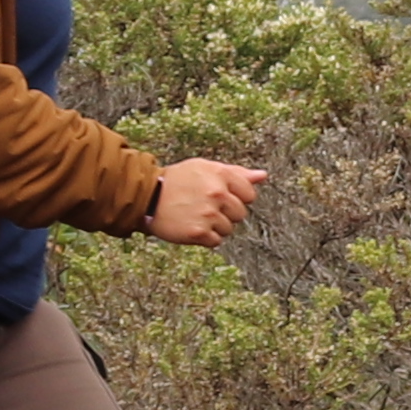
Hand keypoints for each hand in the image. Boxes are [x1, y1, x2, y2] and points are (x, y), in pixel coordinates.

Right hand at [144, 159, 266, 247]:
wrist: (147, 197)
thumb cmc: (178, 180)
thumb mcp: (206, 168)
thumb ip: (236, 173)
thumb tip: (262, 176)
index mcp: (221, 175)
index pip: (250, 194)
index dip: (237, 197)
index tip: (221, 197)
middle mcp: (217, 193)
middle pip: (241, 214)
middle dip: (226, 213)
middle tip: (204, 206)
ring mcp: (208, 214)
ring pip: (228, 229)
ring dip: (215, 226)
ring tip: (196, 215)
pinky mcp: (198, 232)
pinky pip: (216, 241)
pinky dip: (206, 238)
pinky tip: (193, 226)